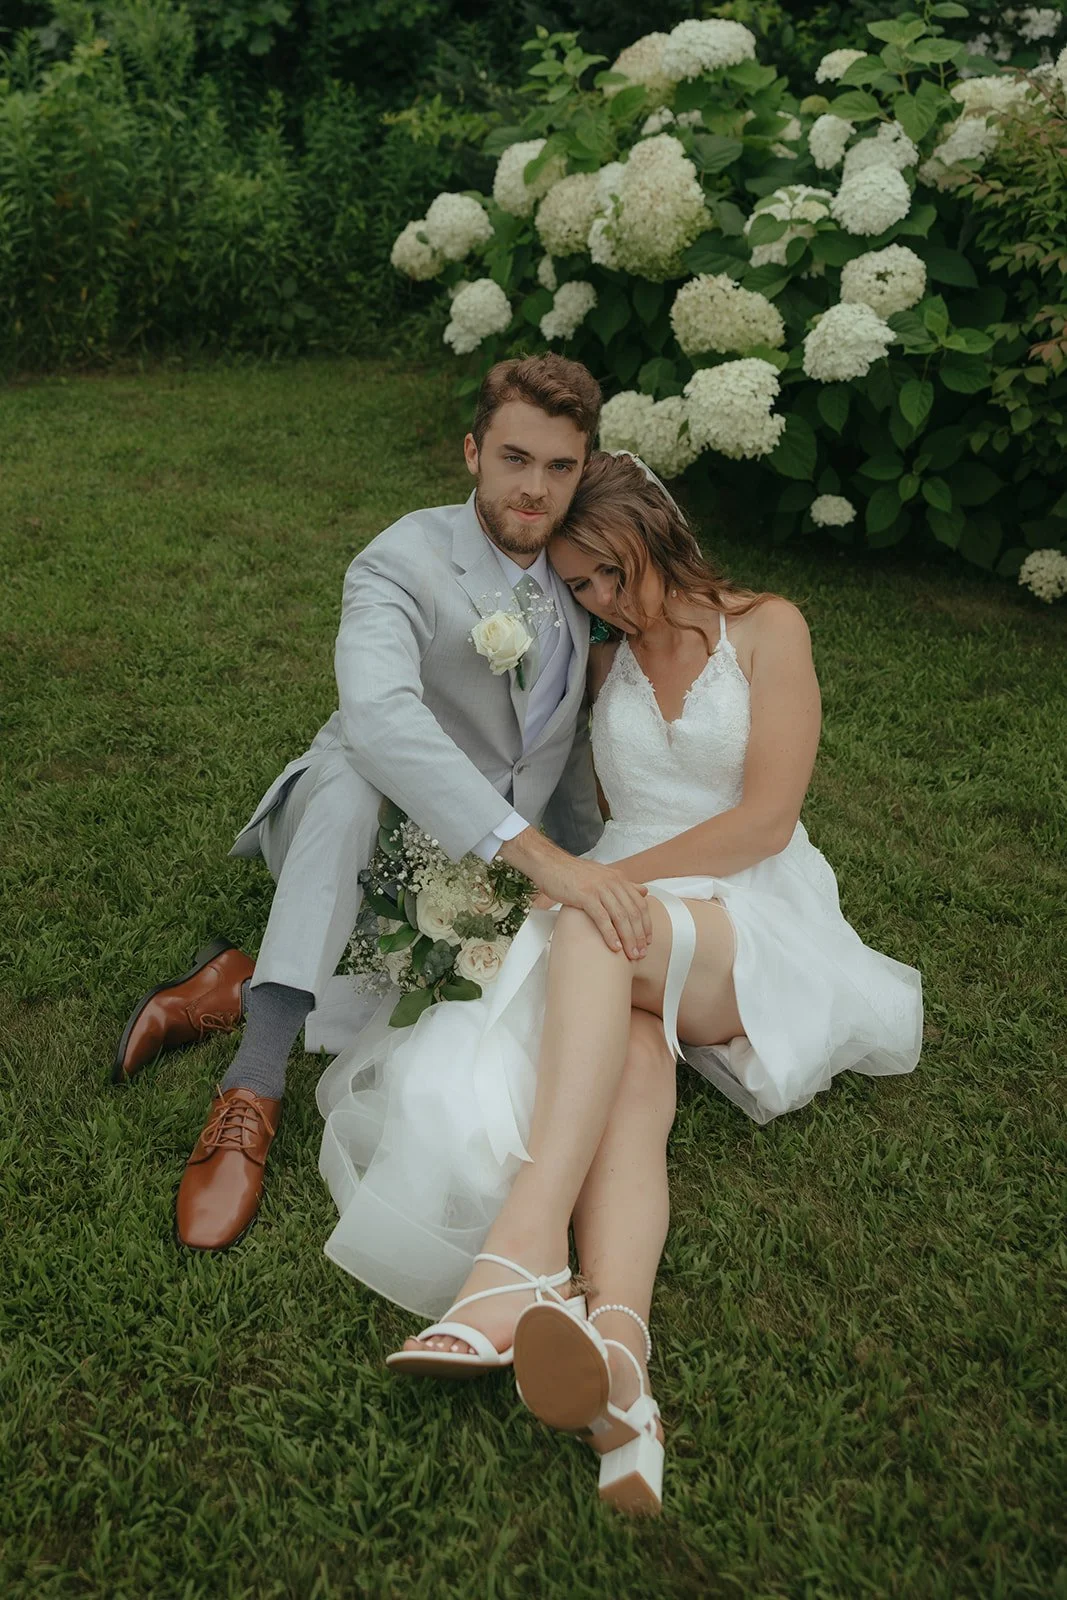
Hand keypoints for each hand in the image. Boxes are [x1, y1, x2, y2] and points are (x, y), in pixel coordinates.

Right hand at [500, 831, 651, 958]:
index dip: (646, 924)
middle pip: (633, 912)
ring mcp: (599, 888)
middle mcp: (612, 882)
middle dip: (639, 936)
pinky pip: (602, 918)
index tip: (647, 940)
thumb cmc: (572, 873)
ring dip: (628, 938)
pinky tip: (614, 947)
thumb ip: (622, 886)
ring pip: (621, 917)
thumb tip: (643, 891)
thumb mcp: (601, 876)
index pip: (640, 904)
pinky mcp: (585, 895)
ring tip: (631, 954)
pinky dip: (610, 934)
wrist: (549, 864)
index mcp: (617, 879)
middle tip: (641, 953)